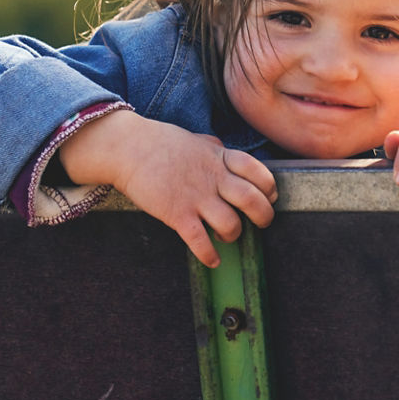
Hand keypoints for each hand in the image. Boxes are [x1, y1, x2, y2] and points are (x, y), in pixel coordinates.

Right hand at [58, 110, 276, 266]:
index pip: (258, 172)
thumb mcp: (195, 140)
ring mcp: (196, 197)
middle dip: (264, 216)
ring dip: (234, 235)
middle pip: (253, 201)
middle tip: (261, 222)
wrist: (128, 148)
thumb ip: (213, 148)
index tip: (270, 197)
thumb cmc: (161, 143)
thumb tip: (223, 149)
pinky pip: (200, 242)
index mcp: (220, 158)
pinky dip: (210, 255)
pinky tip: (212, 259)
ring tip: (226, 236)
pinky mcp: (177, 214)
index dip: (269, 188)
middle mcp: (213, 178)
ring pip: (231, 225)